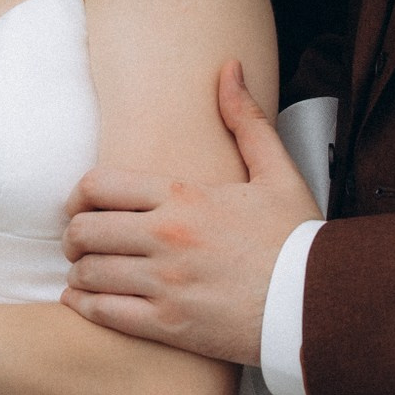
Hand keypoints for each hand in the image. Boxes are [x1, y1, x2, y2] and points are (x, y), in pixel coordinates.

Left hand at [61, 60, 320, 364]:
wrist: (320, 304)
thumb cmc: (298, 239)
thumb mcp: (276, 172)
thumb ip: (245, 120)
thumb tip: (229, 68)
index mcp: (184, 197)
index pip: (99, 185)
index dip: (78, 196)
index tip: (81, 206)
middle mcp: (167, 237)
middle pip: (84, 230)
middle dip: (74, 235)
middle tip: (80, 242)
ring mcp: (166, 284)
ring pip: (89, 273)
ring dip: (80, 272)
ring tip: (87, 272)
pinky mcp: (169, 325)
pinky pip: (104, 314)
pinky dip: (84, 306)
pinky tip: (84, 301)